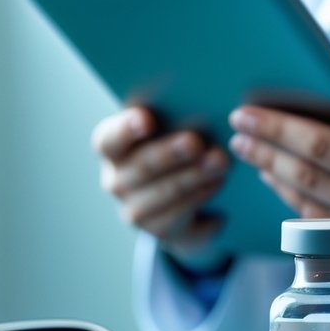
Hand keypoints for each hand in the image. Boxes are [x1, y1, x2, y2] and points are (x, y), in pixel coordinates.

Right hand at [91, 106, 229, 266]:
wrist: (178, 198)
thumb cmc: (173, 148)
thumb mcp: (169, 130)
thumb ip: (174, 115)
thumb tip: (206, 101)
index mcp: (112, 146)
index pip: (109, 138)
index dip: (126, 129)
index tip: (146, 119)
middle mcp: (115, 179)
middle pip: (141, 166)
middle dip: (170, 154)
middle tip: (195, 142)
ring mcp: (133, 209)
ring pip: (163, 193)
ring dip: (192, 177)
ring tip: (219, 162)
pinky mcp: (156, 230)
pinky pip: (178, 215)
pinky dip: (200, 197)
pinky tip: (218, 183)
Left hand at [228, 82, 329, 305]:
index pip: (321, 145)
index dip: (278, 129)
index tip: (247, 113)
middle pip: (302, 175)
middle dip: (263, 150)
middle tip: (235, 129)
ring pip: (304, 205)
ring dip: (272, 177)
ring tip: (249, 153)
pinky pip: (321, 227)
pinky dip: (294, 203)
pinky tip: (280, 183)